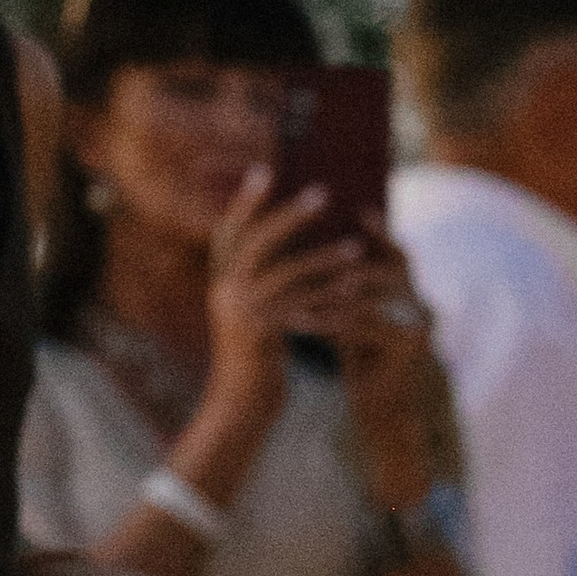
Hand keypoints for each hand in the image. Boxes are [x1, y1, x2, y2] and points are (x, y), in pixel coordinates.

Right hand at [201, 167, 372, 419]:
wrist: (242, 406)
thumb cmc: (255, 361)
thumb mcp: (253, 316)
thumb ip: (262, 285)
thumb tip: (287, 252)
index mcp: (220, 281)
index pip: (230, 231)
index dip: (246, 201)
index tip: (266, 169)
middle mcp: (223, 290)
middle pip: (255, 241)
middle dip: (289, 215)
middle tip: (323, 193)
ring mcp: (238, 312)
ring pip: (283, 273)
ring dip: (322, 257)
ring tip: (356, 247)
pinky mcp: (260, 335)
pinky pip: (299, 306)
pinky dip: (327, 295)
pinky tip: (353, 286)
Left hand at [301, 229, 461, 511]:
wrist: (383, 411)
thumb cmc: (365, 361)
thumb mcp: (354, 316)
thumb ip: (346, 285)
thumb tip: (319, 249)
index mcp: (413, 297)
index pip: (402, 255)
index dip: (383, 233)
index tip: (358, 210)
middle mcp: (422, 308)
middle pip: (394, 267)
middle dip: (360, 253)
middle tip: (326, 240)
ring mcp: (417, 328)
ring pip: (375, 295)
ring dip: (336, 288)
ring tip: (305, 280)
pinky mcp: (404, 350)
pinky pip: (362, 327)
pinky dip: (329, 321)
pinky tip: (302, 320)